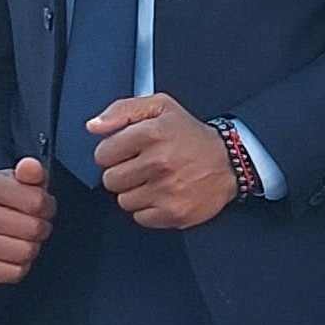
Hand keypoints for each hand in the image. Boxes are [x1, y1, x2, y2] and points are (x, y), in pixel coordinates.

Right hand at [0, 158, 55, 284]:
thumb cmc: (8, 202)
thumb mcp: (22, 181)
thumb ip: (32, 172)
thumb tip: (31, 167)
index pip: (36, 201)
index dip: (46, 205)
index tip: (41, 206)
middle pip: (33, 229)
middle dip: (41, 227)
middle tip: (34, 223)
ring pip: (25, 252)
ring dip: (32, 247)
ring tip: (24, 238)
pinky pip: (15, 272)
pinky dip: (20, 266)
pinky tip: (13, 254)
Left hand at [91, 96, 237, 229]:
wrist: (230, 162)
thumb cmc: (191, 135)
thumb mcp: (160, 107)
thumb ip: (123, 110)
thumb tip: (93, 126)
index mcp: (153, 133)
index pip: (103, 154)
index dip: (114, 152)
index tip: (129, 151)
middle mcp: (160, 162)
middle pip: (110, 180)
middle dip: (123, 173)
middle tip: (144, 166)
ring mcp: (167, 190)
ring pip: (123, 201)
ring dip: (136, 192)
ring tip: (156, 180)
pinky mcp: (174, 213)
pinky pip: (140, 217)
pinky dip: (149, 209)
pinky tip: (164, 194)